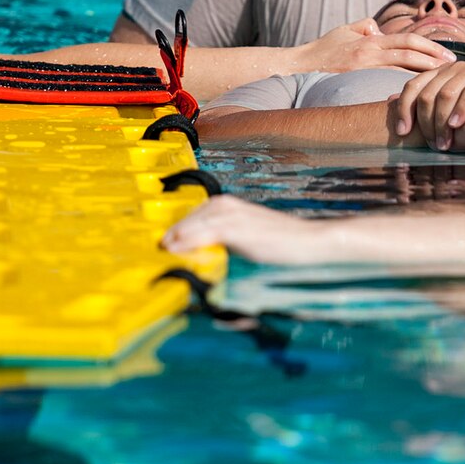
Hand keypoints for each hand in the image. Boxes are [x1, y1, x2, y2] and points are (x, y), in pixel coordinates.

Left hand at [162, 195, 333, 264]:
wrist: (310, 242)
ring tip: (160, 258)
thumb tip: (197, 256)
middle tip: (154, 257)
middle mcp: (223, 205)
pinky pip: (201, 234)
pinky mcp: (235, 228)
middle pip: (183, 222)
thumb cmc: (281, 243)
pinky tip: (174, 252)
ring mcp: (229, 215)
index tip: (159, 251)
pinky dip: (185, 243)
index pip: (187, 220)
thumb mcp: (245, 240)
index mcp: (224, 205)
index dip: (173, 236)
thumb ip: (220, 243)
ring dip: (173, 242)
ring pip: (188, 227)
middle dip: (169, 239)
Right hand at [289, 19, 456, 75]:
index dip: (430, 46)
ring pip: (400, 71)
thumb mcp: (344, 30)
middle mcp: (369, 53)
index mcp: (370, 40)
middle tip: (453, 68)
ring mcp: (363, 70)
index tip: (447, 54)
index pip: (407, 40)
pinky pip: (383, 87)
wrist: (297, 67)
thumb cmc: (322, 50)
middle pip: (409, 54)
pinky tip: (416, 97)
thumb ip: (365, 26)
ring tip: (441, 82)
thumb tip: (380, 29)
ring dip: (423, 76)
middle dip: (434, 61)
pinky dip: (402, 90)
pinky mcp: (355, 85)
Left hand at [393, 62, 464, 147]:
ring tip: (444, 144)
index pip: (412, 87)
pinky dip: (462, 109)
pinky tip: (458, 125)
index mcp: (440, 74)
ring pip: (446, 94)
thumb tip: (390, 103)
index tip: (402, 132)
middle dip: (426, 123)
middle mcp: (453, 69)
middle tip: (431, 145)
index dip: (404, 109)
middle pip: (427, 94)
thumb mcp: (453, 103)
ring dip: (442, 122)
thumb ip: (426, 102)